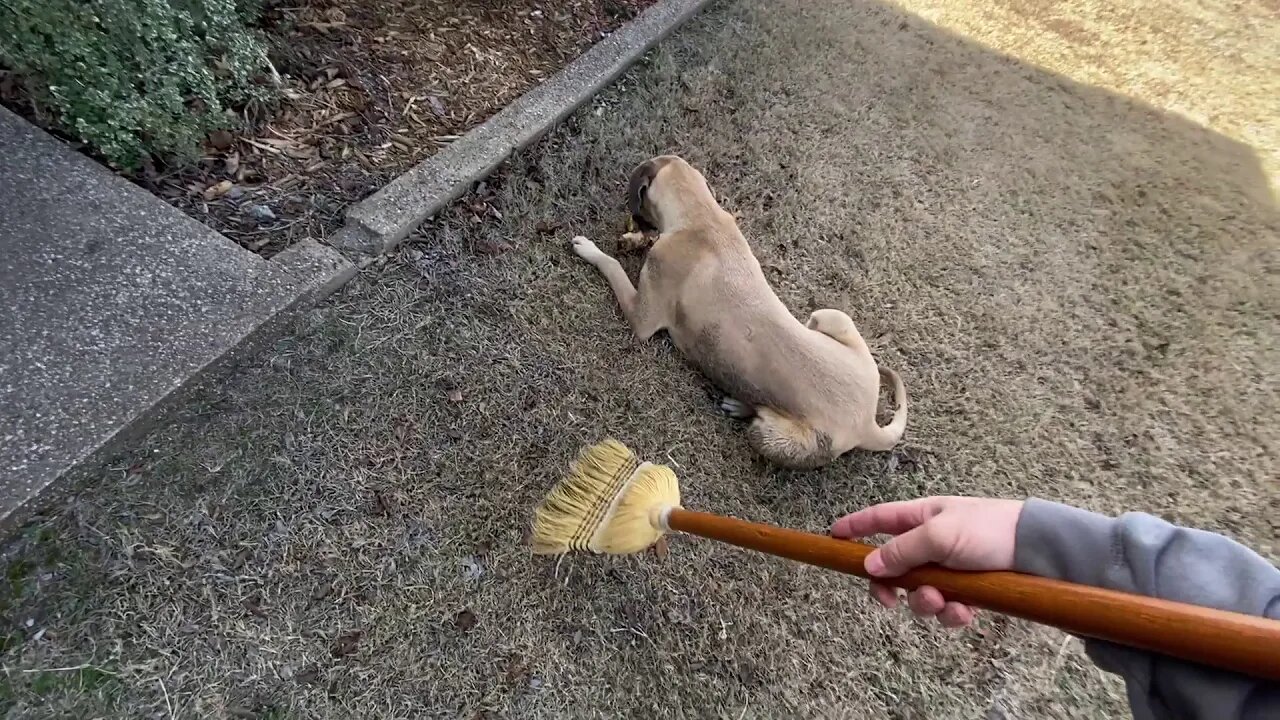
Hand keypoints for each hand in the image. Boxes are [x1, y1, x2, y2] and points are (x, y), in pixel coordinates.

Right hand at [830, 497, 1023, 627]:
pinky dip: (952, 613)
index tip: (832, 536)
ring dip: (925, 603)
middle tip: (889, 600)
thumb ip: (900, 551)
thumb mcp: (938, 536)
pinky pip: (947, 609)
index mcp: (922, 518)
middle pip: (894, 567)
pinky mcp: (969, 592)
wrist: (1038, 552)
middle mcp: (932, 543)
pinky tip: (965, 611)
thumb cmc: (989, 530)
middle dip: (890, 586)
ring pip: (919, 594)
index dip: (854, 526)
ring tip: (942, 601)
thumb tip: (869, 565)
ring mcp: (950, 569)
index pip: (878, 519)